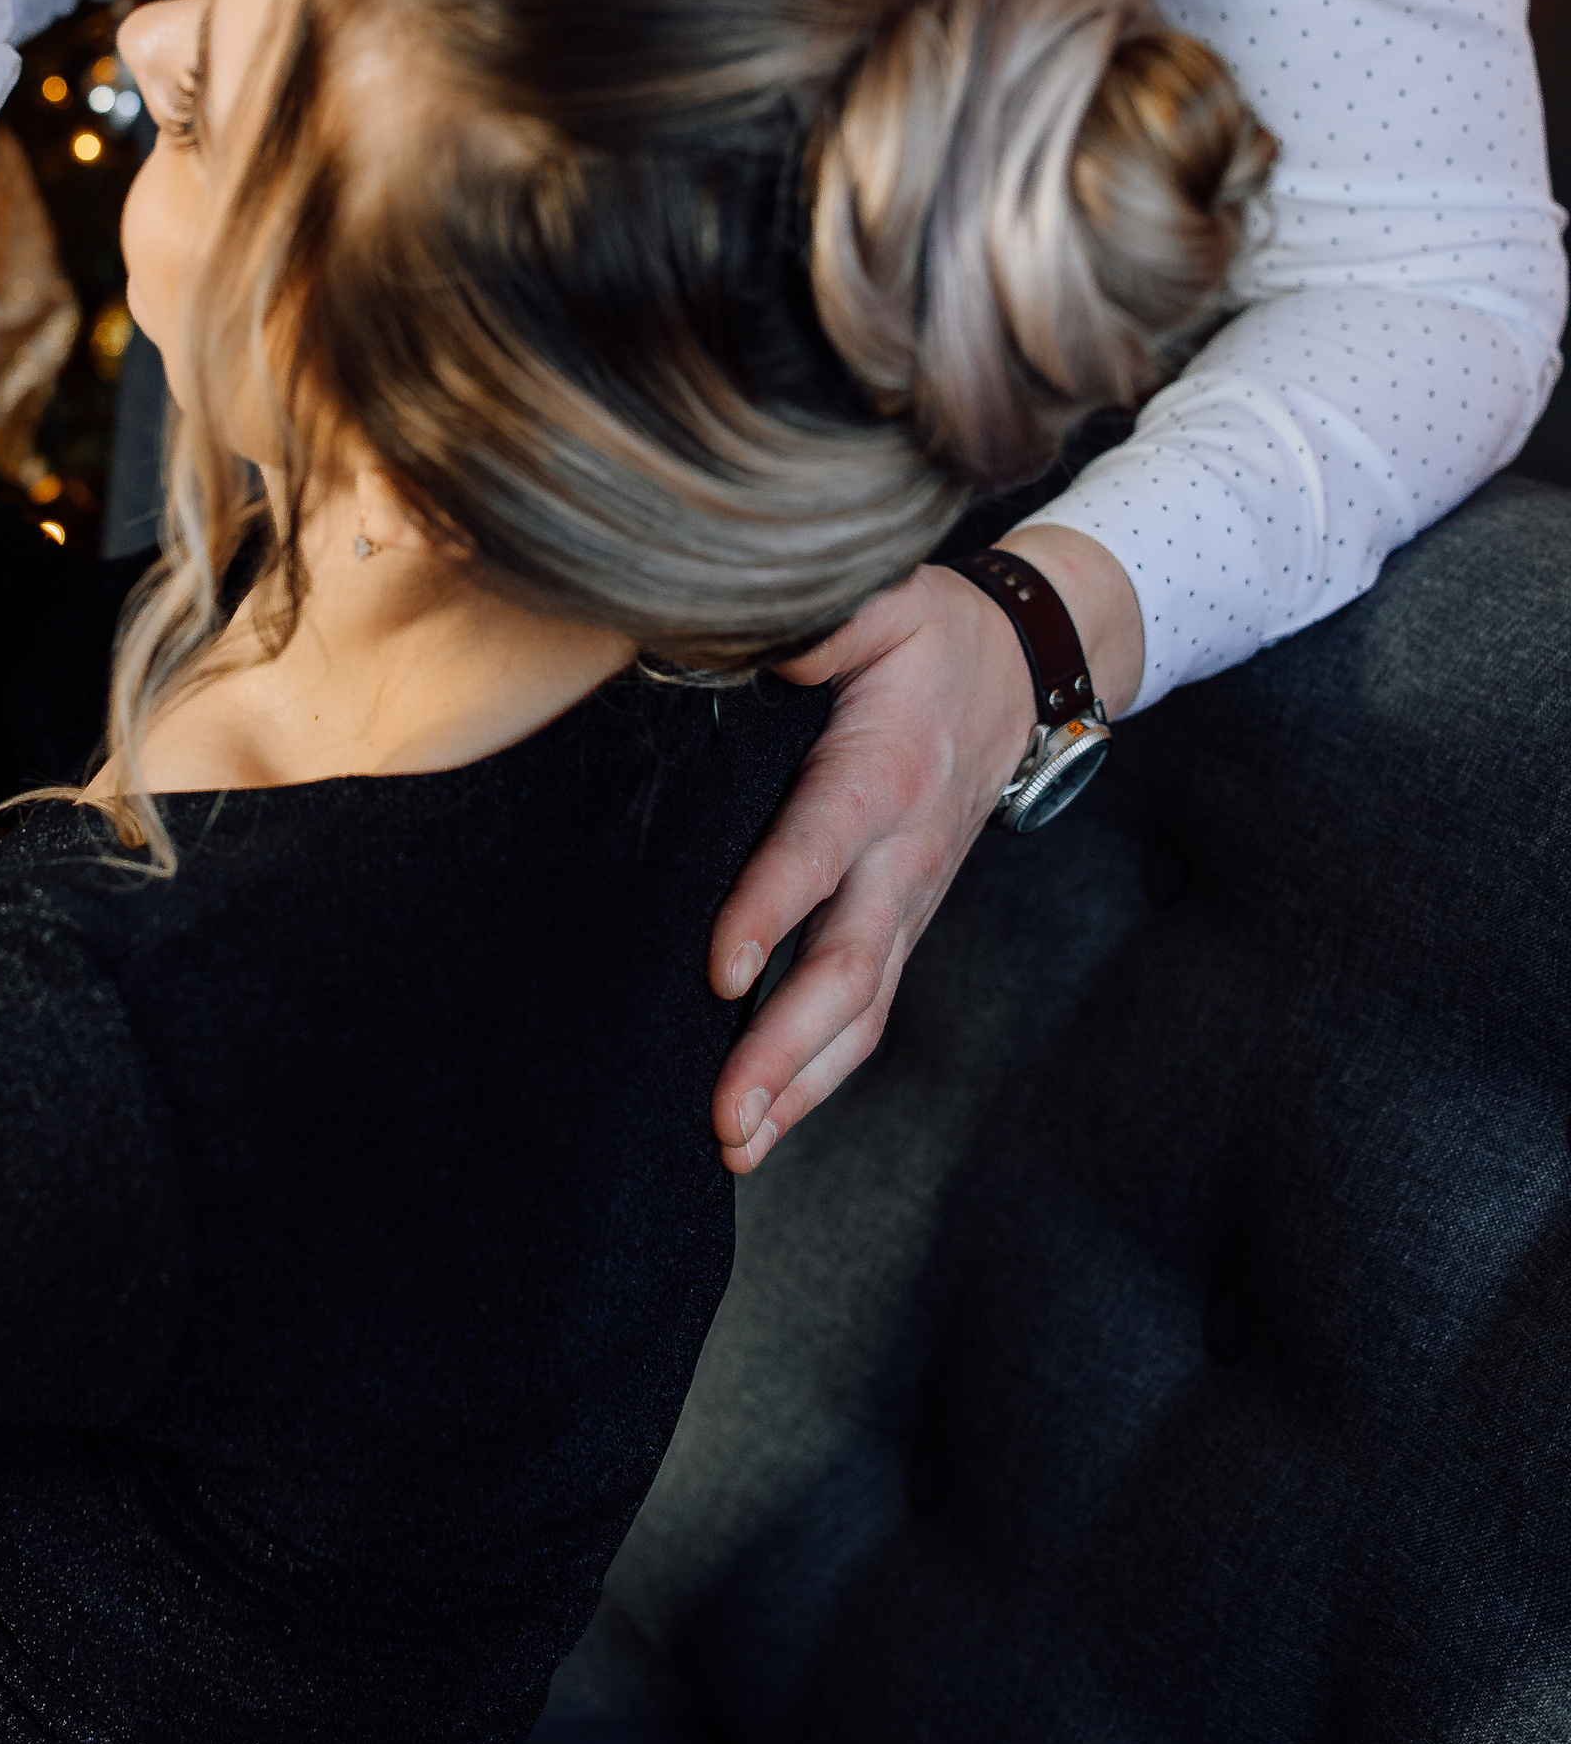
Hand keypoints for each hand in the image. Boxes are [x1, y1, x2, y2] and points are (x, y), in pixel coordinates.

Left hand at [706, 526, 1142, 1175]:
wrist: (1023, 669)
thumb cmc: (932, 634)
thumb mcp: (884, 600)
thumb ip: (825, 620)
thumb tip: (756, 632)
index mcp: (881, 775)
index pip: (819, 850)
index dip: (771, 910)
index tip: (720, 972)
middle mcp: (902, 857)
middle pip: (847, 968)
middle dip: (786, 1049)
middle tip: (725, 1114)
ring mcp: (909, 903)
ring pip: (863, 1011)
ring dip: (801, 1084)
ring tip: (735, 1144)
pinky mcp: (905, 925)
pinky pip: (869, 1012)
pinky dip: (821, 1074)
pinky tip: (768, 1120)